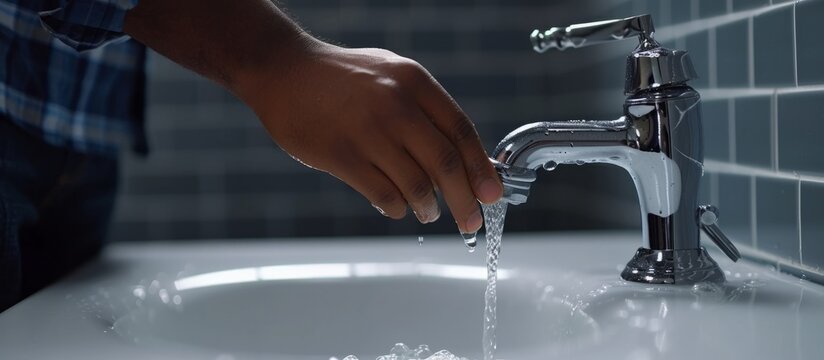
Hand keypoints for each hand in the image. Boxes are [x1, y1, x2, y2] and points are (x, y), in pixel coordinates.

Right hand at [247, 42, 502, 232]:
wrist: (284, 70)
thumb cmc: (344, 79)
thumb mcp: (392, 75)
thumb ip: (426, 110)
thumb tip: (465, 158)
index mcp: (414, 82)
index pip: (461, 131)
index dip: (481, 168)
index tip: (492, 194)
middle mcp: (396, 105)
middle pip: (445, 164)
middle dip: (465, 200)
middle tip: (470, 222)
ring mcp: (367, 131)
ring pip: (417, 184)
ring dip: (428, 207)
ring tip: (428, 212)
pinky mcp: (341, 155)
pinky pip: (383, 194)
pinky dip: (397, 208)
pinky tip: (397, 207)